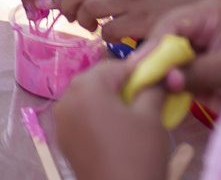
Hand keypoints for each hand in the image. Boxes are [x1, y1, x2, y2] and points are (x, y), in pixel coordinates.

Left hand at [56, 0, 220, 44]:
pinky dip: (106, 36)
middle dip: (68, 7)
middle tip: (73, 20)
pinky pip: (112, 29)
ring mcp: (133, 4)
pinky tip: (112, 40)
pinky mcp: (144, 22)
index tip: (55, 7)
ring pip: (90, 6)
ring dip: (83, 20)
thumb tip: (99, 2)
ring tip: (91, 28)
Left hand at [57, 59, 172, 179]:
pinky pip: (82, 119)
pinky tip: (118, 133)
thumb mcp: (151, 117)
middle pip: (98, 81)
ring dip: (110, 102)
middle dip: (122, 86)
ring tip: (135, 117)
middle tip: (148, 98)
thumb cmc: (137, 153)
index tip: (158, 77)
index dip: (139, 70)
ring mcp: (61, 121)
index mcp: (85, 86)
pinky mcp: (64, 141)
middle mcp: (66, 98)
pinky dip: (99, 119)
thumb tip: (159, 75)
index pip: (115, 66)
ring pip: (89, 100)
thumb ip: (152, 89)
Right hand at [143, 0, 220, 113]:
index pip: (172, 23)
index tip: (140, 66)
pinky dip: (164, 83)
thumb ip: (196, 72)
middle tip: (135, 78)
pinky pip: (171, 71)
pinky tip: (154, 93)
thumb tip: (164, 80)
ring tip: (140, 87)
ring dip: (155, 71)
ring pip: (163, 54)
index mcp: (209, 12)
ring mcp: (195, 45)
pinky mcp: (194, 65)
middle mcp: (197, 24)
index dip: (154, 45)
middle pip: (163, 37)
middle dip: (152, 58)